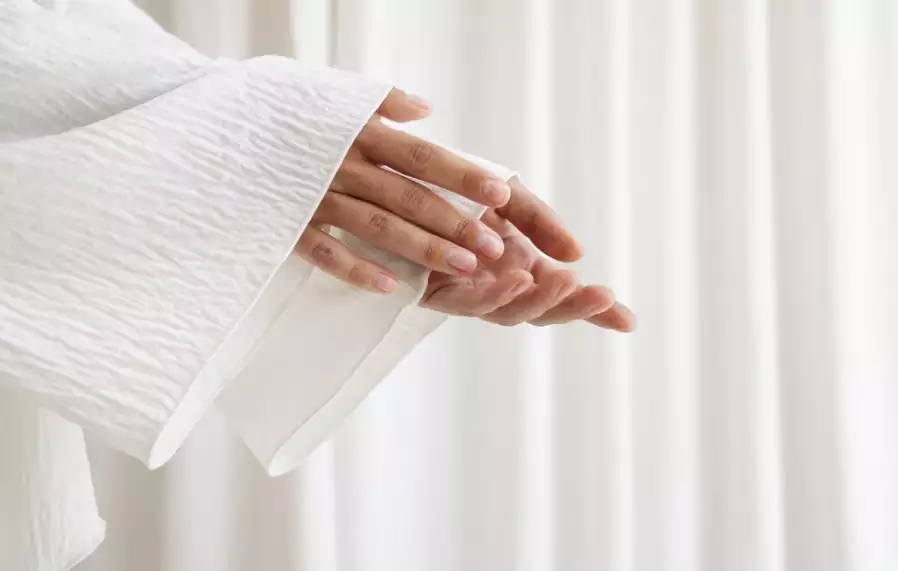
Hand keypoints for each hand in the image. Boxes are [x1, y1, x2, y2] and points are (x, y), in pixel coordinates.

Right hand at [295, 89, 512, 293]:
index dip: (462, 175)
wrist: (212, 128)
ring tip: (463, 268)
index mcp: (357, 132)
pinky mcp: (287, 224)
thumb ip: (379, 102)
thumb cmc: (282, 113)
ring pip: (376, 227)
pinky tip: (391, 288)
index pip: (421, 156)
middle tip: (493, 248)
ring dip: (422, 249)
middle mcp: (341, 164)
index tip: (501, 194)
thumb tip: (426, 108)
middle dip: (454, 222)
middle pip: (408, 197)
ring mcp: (313, 196)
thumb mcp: (330, 96)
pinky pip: (324, 251)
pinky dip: (356, 270)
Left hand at [422, 180, 635, 331]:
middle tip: (602, 295)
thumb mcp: (510, 196)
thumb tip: (578, 254)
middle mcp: (494, 284)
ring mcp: (467, 292)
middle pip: (538, 311)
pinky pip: (467, 302)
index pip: (560, 295)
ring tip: (564, 281)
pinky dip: (492, 294)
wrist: (395, 178)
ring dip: (537, 300)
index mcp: (518, 266)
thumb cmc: (452, 189)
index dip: (593, 311)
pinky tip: (514, 278)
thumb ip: (541, 222)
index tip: (629, 321)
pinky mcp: (435, 292)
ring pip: (506, 313)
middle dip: (571, 307)